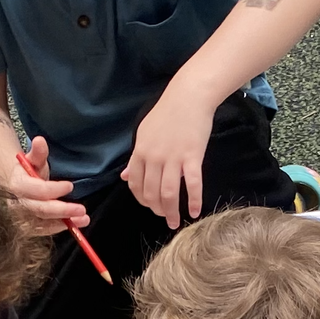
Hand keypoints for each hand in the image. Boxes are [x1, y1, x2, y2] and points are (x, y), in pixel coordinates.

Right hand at [7, 135, 89, 231]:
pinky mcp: (29, 227)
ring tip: (84, 220)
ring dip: (64, 222)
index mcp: (18, 184)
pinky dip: (59, 228)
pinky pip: (44, 231)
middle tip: (82, 209)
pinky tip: (75, 224)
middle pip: (40, 210)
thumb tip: (40, 140)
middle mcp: (18, 203)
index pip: (37, 190)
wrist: (18, 185)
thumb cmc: (29, 171)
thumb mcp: (34, 159)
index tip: (70, 186)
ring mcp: (23, 217)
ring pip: (43, 223)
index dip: (54, 190)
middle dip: (62, 210)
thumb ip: (38, 152)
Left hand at [121, 91, 214, 228]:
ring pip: (168, 193)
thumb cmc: (167, 114)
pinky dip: (193, 200)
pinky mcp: (192, 157)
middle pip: (151, 193)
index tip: (150, 206)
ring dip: (171, 211)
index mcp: (140, 152)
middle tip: (164, 216)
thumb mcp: (144, 134)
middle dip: (156, 209)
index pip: (135, 184)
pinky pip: (192, 184)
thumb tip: (124, 177)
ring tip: (175, 221)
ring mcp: (173, 158)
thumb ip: (136, 158)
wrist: (189, 97)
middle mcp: (154, 158)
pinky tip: (194, 212)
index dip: (142, 200)